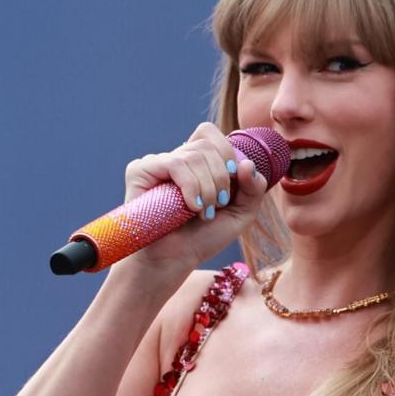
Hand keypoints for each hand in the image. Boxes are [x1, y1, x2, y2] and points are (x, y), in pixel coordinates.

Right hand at [113, 122, 267, 279]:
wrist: (174, 261)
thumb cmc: (203, 238)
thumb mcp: (241, 214)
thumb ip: (254, 188)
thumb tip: (246, 163)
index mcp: (198, 162)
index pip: (211, 134)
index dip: (227, 154)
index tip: (233, 182)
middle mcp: (176, 158)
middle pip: (208, 145)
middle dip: (221, 177)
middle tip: (218, 205)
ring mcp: (158, 163)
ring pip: (194, 155)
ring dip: (208, 187)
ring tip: (204, 212)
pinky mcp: (140, 171)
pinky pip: (175, 163)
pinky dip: (191, 186)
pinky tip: (191, 207)